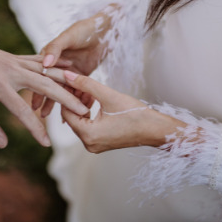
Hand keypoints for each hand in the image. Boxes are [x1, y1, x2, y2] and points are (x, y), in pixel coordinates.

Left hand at [0, 43, 88, 147]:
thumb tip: (3, 143)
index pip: (21, 111)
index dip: (35, 128)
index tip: (46, 143)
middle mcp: (11, 71)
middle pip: (45, 86)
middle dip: (66, 100)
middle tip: (82, 113)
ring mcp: (16, 61)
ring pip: (48, 71)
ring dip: (67, 83)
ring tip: (84, 94)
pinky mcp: (17, 57)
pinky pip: (42, 61)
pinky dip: (58, 66)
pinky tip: (73, 71)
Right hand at [33, 10, 113, 116]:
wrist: (106, 29)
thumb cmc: (86, 29)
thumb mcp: (69, 36)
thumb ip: (56, 48)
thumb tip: (44, 64)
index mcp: (50, 55)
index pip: (41, 75)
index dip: (37, 89)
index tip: (33, 103)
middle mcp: (57, 65)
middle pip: (49, 85)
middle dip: (45, 100)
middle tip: (40, 115)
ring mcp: (68, 72)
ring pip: (61, 90)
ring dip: (57, 104)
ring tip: (51, 117)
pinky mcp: (80, 76)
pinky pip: (75, 91)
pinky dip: (71, 101)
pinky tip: (69, 112)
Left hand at [59, 71, 187, 152]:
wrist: (155, 129)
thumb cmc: (136, 114)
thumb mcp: (109, 96)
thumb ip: (86, 84)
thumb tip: (67, 75)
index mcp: (88, 135)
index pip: (66, 113)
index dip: (66, 96)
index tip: (69, 82)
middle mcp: (88, 144)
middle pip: (72, 118)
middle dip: (74, 100)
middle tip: (79, 83)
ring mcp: (94, 145)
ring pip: (79, 122)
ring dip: (82, 105)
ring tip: (89, 90)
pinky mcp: (100, 143)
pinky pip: (88, 127)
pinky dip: (89, 114)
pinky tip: (94, 100)